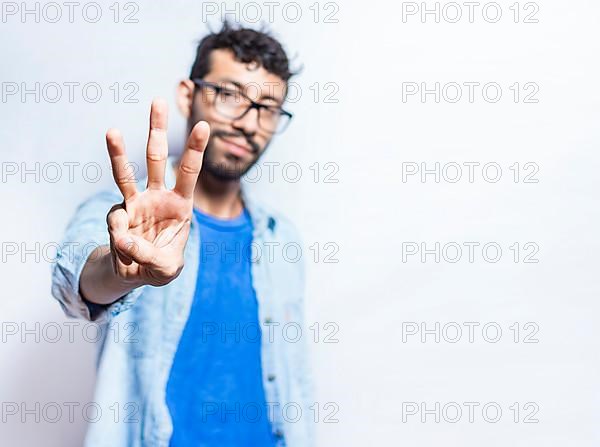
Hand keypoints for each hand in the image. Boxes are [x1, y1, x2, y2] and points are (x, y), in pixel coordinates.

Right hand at [105, 98, 209, 286]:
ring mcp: (134, 203)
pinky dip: (120, 241)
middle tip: (158, 101)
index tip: (204, 125)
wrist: (138, 273)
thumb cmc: (162, 265)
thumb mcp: (166, 268)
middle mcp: (157, 196)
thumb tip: (123, 238)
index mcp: (180, 204)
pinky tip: (128, 254)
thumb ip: (149, 254)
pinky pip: (116, 224)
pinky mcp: (117, 216)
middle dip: (157, 129)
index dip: (195, 149)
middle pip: (156, 157)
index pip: (188, 172)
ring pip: (124, 173)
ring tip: (113, 131)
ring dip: (118, 151)